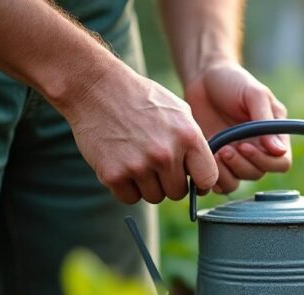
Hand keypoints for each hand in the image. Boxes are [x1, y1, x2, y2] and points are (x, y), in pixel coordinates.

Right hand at [60, 67, 218, 203]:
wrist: (94, 87)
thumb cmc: (140, 97)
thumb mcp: (178, 110)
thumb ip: (194, 142)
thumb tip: (204, 174)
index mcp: (187, 137)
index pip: (208, 180)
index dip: (200, 183)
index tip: (191, 179)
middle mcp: (165, 154)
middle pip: (178, 193)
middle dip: (169, 182)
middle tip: (156, 164)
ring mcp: (138, 166)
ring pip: (154, 197)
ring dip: (147, 185)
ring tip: (137, 160)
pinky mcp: (113, 174)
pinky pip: (129, 198)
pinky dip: (126, 188)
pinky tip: (122, 166)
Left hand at [183, 62, 290, 193]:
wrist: (203, 78)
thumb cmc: (232, 81)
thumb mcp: (254, 94)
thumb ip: (265, 121)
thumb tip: (279, 150)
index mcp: (273, 136)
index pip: (281, 163)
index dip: (265, 160)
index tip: (244, 146)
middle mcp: (258, 150)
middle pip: (259, 173)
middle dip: (241, 164)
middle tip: (225, 149)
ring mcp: (238, 157)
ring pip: (240, 180)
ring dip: (227, 172)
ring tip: (215, 152)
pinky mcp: (218, 161)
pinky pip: (220, 182)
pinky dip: (214, 177)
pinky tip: (207, 157)